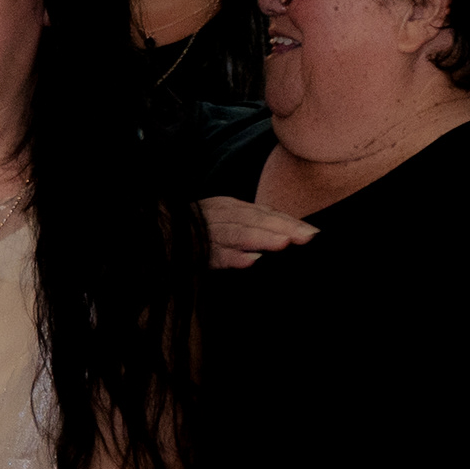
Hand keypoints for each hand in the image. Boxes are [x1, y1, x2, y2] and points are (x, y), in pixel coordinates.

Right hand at [201, 195, 316, 269]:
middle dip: (283, 227)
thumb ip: (250, 226)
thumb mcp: (224, 222)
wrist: (155, 229)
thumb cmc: (193, 230)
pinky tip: (250, 261)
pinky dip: (231, 256)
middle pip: (255, 220)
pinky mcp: (192, 249)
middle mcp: (219, 214)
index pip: (265, 214)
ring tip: (284, 244)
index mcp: (230, 207)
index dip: (289, 222)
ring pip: (237, 233)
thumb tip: (285, 236)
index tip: (314, 233)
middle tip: (308, 237)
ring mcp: (206, 230)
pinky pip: (213, 253)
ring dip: (260, 238)